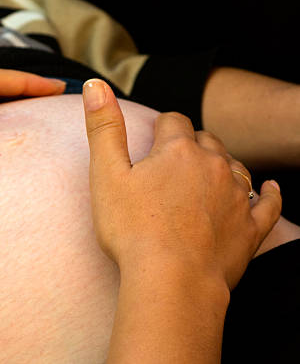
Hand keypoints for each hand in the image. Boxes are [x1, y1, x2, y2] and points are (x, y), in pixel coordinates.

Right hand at [81, 78, 281, 289]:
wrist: (172, 280)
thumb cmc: (133, 229)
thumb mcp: (107, 174)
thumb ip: (103, 127)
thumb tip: (96, 85)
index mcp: (178, 151)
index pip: (173, 121)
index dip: (161, 127)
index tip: (151, 140)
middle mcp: (213, 165)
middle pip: (206, 140)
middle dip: (191, 144)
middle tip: (173, 163)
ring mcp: (236, 197)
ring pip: (234, 166)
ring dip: (221, 166)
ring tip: (206, 176)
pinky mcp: (251, 228)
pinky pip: (267, 203)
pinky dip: (268, 194)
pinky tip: (269, 189)